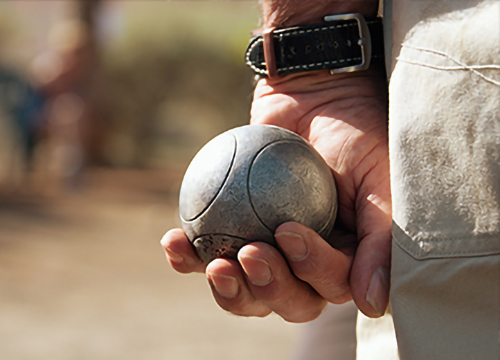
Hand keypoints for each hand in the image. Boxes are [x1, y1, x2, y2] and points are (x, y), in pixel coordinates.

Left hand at [162, 66, 390, 320]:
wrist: (314, 94)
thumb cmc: (356, 133)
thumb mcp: (381, 179)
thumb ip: (381, 239)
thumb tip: (374, 305)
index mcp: (343, 259)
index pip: (328, 285)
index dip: (310, 270)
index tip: (289, 231)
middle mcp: (304, 262)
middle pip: (285, 299)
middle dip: (267, 288)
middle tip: (250, 253)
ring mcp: (266, 247)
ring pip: (245, 288)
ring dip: (226, 287)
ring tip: (214, 265)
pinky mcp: (233, 228)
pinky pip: (207, 250)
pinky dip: (188, 255)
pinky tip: (174, 244)